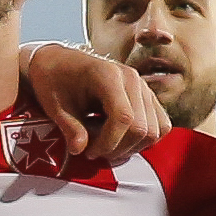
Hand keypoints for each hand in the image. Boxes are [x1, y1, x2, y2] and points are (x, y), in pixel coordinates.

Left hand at [13, 43, 167, 168]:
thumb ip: (70, 128)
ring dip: (132, 147)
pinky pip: (161, 125)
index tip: (88, 152)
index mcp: (108, 75)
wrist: (59, 63)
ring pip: (155, 130)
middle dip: (119, 149)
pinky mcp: (148, 97)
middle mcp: (132, 79)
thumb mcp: (55, 106)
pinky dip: (144, 140)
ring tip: (107, 146)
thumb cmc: (54, 81)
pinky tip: (120, 140)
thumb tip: (79, 150)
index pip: (124, 117)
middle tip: (94, 152)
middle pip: (142, 128)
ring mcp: (143, 87)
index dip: (109, 142)